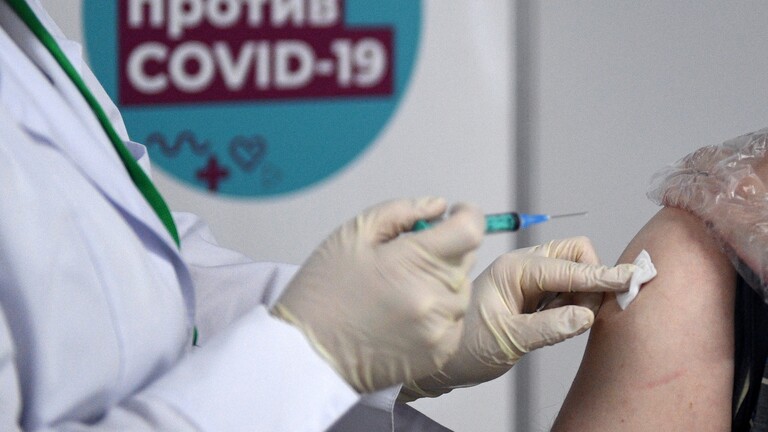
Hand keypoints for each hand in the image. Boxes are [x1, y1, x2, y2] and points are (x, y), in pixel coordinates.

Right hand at [271, 197, 484, 391]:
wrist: (307, 354)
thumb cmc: (324, 292)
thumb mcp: (354, 233)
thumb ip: (403, 211)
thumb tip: (439, 208)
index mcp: (417, 263)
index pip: (471, 229)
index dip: (466, 215)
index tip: (453, 215)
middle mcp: (436, 299)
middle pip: (466, 258)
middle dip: (445, 249)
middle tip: (407, 257)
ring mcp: (440, 330)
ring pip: (461, 291)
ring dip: (442, 282)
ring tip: (400, 290)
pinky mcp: (440, 354)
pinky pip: (454, 321)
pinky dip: (438, 313)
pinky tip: (404, 314)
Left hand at [400, 237, 635, 399]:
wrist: (442, 360)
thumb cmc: (464, 347)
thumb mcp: (506, 341)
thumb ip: (547, 328)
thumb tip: (586, 315)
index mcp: (513, 270)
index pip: (567, 267)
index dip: (601, 275)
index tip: (630, 278)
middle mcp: (522, 267)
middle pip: (575, 253)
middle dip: (591, 277)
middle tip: (584, 312)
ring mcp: (528, 279)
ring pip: (573, 269)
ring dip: (582, 292)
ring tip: (562, 321)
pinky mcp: (532, 294)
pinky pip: (565, 287)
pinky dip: (573, 300)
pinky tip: (558, 321)